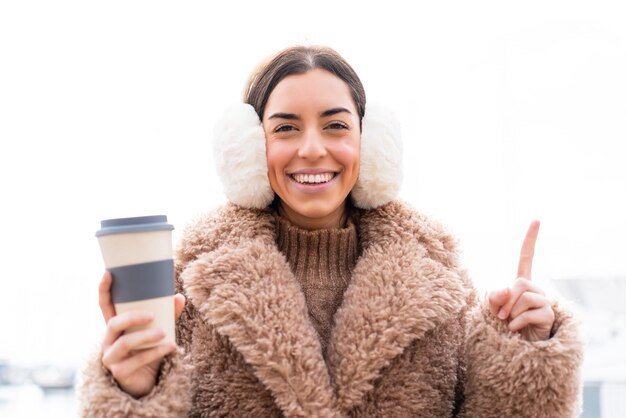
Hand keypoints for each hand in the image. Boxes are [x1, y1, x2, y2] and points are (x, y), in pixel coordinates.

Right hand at [98, 271, 185, 397]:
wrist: (145, 382)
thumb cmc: (147, 350)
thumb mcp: (157, 331)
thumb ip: (167, 315)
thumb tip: (179, 297)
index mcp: (115, 326)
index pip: (105, 306)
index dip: (104, 290)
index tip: (109, 273)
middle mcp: (108, 340)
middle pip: (113, 323)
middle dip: (132, 317)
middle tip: (152, 315)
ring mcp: (111, 357)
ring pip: (124, 343)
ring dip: (145, 337)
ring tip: (163, 333)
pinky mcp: (120, 373)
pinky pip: (136, 361)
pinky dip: (156, 352)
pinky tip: (172, 347)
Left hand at [487, 221, 554, 340]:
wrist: (518, 345)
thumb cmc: (505, 323)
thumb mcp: (493, 308)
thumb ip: (494, 297)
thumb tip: (507, 290)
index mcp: (521, 282)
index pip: (526, 256)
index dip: (530, 239)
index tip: (536, 220)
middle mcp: (535, 288)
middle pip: (520, 283)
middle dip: (506, 300)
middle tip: (499, 315)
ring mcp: (544, 301)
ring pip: (525, 297)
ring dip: (511, 312)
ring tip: (507, 322)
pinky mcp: (549, 315)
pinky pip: (530, 313)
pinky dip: (517, 322)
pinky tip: (514, 329)